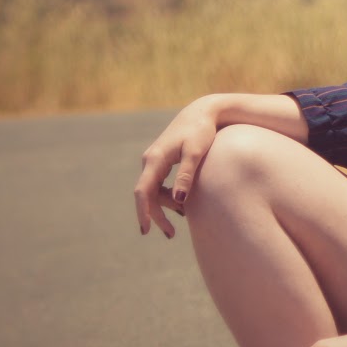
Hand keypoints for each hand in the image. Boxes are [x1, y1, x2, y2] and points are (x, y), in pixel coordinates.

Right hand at [134, 96, 221, 236]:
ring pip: (154, 191)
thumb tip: (179, 200)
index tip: (146, 230)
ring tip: (185, 217)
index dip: (143, 212)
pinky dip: (169, 196)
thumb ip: (186, 175)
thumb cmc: (201, 131)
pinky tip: (183, 204)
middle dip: (157, 215)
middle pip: (148, 195)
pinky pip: (160, 184)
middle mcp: (150, 160)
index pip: (143, 191)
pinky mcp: (162, 161)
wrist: (203, 112)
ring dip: (166, 206)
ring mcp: (154, 160)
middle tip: (171, 234)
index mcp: (155, 159)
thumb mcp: (196, 152)